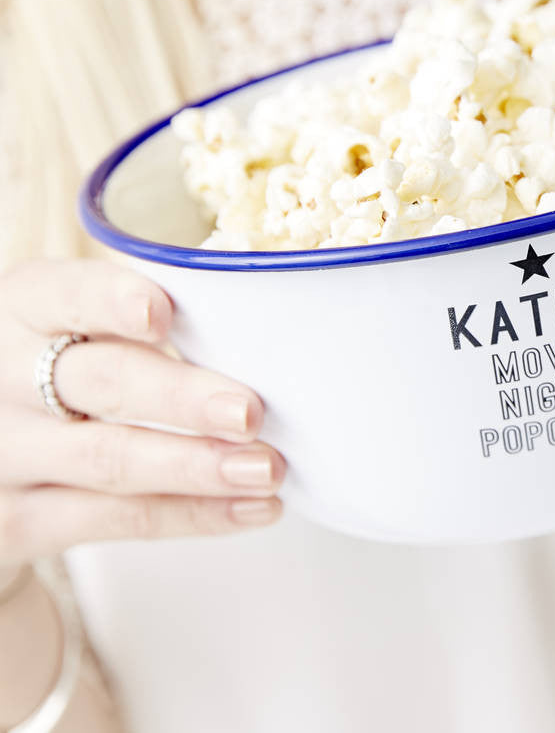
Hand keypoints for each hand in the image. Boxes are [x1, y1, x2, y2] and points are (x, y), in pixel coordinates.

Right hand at [0, 259, 284, 567]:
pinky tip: (250, 506)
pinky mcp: (18, 522)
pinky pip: (117, 519)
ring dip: (200, 466)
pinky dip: (195, 514)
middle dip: (182, 399)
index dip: (111, 301)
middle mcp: (1, 378)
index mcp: (24, 309)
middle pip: (99, 382)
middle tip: (249, 413)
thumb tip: (264, 342)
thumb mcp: (74, 334)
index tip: (162, 314)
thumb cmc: (58, 379)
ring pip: (111, 460)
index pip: (65, 294)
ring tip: (267, 468)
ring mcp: (5, 455)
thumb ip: (139, 329)